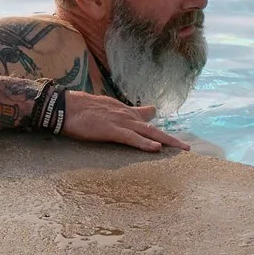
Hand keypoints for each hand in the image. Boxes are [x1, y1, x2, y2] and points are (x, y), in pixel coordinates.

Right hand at [60, 91, 185, 152]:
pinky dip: (144, 143)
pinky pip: (131, 138)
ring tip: (181, 148)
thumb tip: (131, 113)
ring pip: (148, 133)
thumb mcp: (105, 109)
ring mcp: (120, 123)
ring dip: (166, 141)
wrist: (66, 106)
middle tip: (188, 147)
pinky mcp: (111, 130)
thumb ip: (119, 113)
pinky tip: (155, 148)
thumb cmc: (81, 109)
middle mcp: (126, 116)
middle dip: (171, 138)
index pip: (146, 119)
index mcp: (124, 112)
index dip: (160, 129)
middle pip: (153, 128)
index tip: (174, 138)